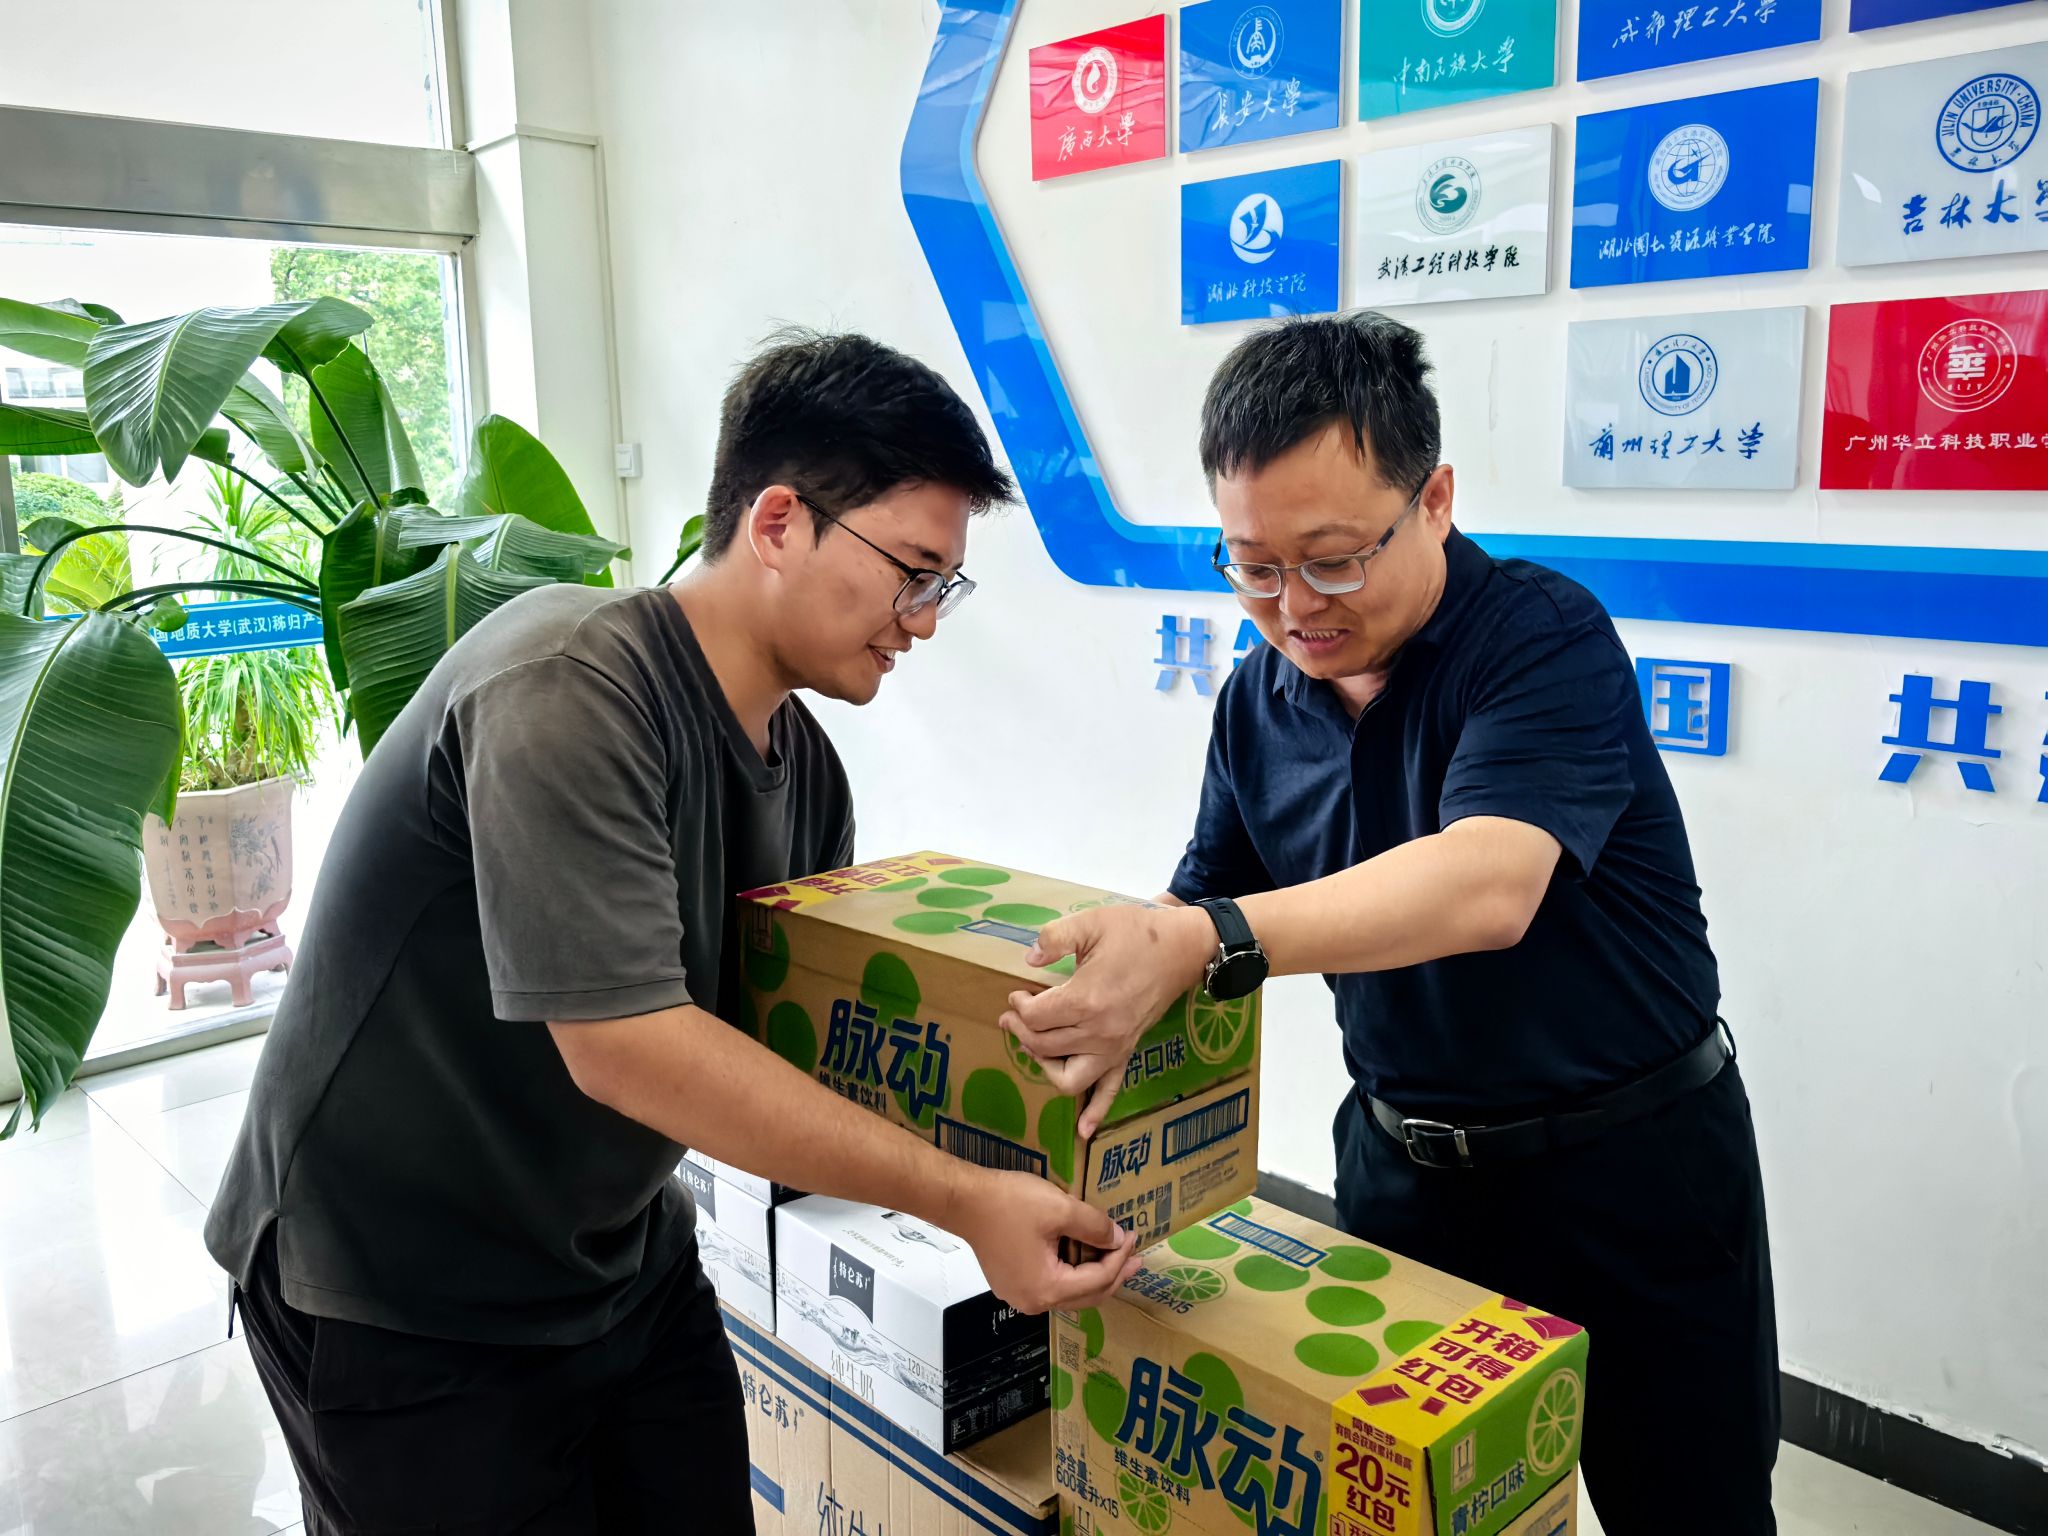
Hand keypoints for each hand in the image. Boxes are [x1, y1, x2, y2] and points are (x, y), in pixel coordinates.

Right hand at [943, 1167, 1143, 1312]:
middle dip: (1114, 1275)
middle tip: (1136, 1257)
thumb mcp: (1060, 1209)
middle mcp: (1034, 1302)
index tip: (1134, 1236)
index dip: (1120, 1258)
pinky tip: (1083, 1256)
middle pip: (1087, 1296)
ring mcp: (1020, 1295)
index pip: (1098, 1280)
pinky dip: (1073, 1273)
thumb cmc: (1010, 1204)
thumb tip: (1118, 1239)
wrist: (964, 1200)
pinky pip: (1052, 1284)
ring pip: (1070, 1293)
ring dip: (1095, 1275)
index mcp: (1048, 1289)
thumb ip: (1095, 1227)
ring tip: (1115, 1256)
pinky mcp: (1012, 1283)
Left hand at [1000, 904, 1216, 1138]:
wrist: (1182, 949)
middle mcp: (1099, 1032)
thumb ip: (1054, 938)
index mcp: (1085, 1000)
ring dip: (1044, 1065)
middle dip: (1021, 1030)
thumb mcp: (1091, 922)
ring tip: (1033, 1046)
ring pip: (1068, 1077)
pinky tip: (1083, 1130)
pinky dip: (1096, 1112)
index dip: (1018, 1006)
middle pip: (1044, 1045)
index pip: (1035, 1017)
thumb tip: (1029, 960)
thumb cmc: (1137, 933)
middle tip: (1014, 1014)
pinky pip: (1110, 1090)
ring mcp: (1115, 1047)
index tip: (1017, 993)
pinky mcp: (1127, 1052)